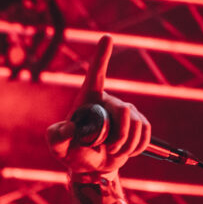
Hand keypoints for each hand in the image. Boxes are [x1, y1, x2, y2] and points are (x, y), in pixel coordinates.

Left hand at [46, 36, 151, 175]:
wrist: (91, 166)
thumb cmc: (71, 153)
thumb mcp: (58, 147)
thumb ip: (56, 138)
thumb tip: (70, 127)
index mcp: (88, 98)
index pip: (96, 74)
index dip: (102, 56)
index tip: (106, 37)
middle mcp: (109, 100)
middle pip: (124, 112)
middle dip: (119, 136)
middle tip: (107, 148)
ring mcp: (126, 110)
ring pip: (138, 124)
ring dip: (127, 145)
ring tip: (113, 150)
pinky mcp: (139, 123)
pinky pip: (146, 133)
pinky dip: (137, 147)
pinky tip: (127, 150)